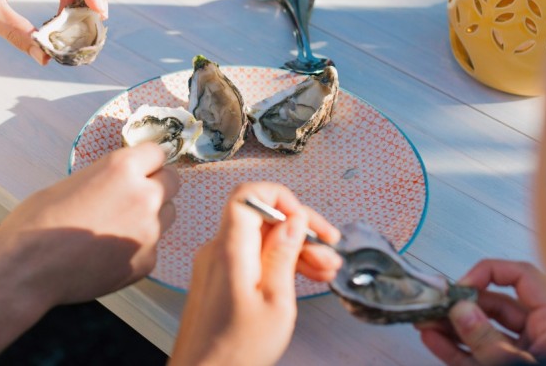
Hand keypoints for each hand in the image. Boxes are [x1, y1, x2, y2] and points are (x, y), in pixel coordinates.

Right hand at [0, 142, 179, 305]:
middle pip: (172, 182)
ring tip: (117, 226)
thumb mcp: (74, 181)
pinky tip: (108, 252)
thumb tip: (124, 182)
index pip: (157, 153)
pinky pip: (152, 246)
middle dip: (156, 185)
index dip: (147, 161)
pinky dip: (136, 247)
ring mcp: (150, 232)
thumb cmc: (39, 221)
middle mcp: (144, 196)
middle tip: (132, 196)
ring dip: (151, 216)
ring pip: (167, 215)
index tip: (141, 168)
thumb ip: (109, 178)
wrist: (28, 267)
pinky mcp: (147, 262)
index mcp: (123, 168)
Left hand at [169, 182, 341, 365]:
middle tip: (329, 250)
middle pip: (260, 217)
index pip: (248, 195)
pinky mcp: (219, 278)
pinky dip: (277, 261)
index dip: (280, 197)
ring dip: (294, 248)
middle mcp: (217, 250)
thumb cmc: (236, 351)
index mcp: (230, 250)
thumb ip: (284, 255)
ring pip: (259, 238)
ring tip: (326, 270)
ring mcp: (216, 263)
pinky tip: (305, 276)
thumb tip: (294, 219)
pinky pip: (251, 256)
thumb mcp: (276, 302)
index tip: (306, 218)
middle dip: (298, 229)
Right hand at [417, 259, 545, 364]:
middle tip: (433, 304)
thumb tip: (461, 310)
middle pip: (496, 305)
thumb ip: (488, 340)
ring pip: (484, 331)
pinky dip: (456, 349)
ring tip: (424, 322)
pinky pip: (479, 356)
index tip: (462, 286)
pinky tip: (432, 341)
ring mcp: (523, 355)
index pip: (521, 278)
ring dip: (452, 326)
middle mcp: (540, 335)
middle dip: (461, 304)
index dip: (489, 274)